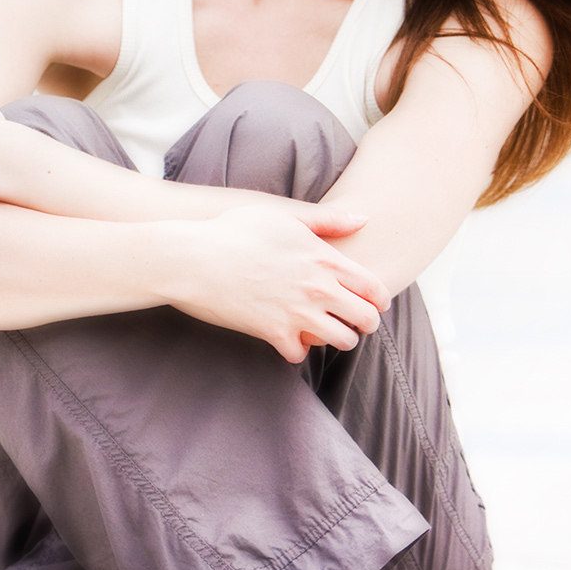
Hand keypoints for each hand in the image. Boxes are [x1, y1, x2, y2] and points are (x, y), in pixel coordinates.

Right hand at [155, 204, 390, 363]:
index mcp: (325, 258)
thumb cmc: (232, 231)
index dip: (378, 300)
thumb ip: (326, 219)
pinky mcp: (274, 332)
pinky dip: (296, 350)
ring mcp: (298, 313)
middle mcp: (319, 288)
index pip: (373, 289)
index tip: (372, 304)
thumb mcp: (282, 215)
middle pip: (365, 319)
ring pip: (341, 341)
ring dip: (337, 339)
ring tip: (325, 333)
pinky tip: (289, 340)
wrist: (193, 259)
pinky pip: (300, 354)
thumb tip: (364, 219)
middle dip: (364, 324)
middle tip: (355, 324)